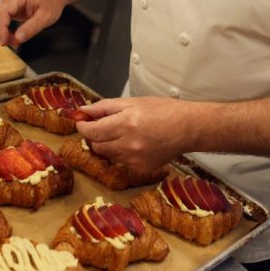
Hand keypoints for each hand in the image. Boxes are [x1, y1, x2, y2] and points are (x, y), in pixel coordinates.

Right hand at [0, 0, 66, 47]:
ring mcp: (7, 2)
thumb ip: (32, 28)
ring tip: (15, 42)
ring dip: (1, 33)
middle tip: (14, 44)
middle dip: (1, 33)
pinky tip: (13, 37)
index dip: (1, 28)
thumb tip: (18, 39)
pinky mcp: (8, 7)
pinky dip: (4, 30)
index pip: (3, 12)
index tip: (4, 42)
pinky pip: (0, 20)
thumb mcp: (46, 17)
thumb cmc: (51, 3)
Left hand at [75, 97, 191, 173]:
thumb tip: (84, 111)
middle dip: (95, 135)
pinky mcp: (141, 168)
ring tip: (123, 132)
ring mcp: (135, 159)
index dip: (83, 126)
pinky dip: (122, 153)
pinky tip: (135, 143)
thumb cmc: (163, 110)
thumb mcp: (133, 102)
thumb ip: (105, 107)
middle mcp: (129, 144)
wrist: (188, 128)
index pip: (92, 131)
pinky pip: (122, 162)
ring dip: (108, 144)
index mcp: (126, 124)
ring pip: (108, 155)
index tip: (81, 122)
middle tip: (100, 125)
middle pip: (97, 145)